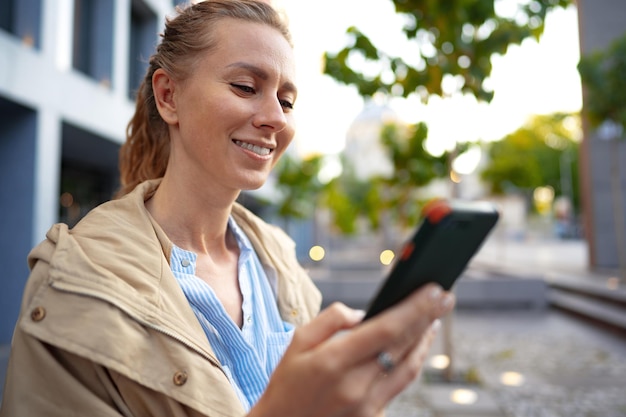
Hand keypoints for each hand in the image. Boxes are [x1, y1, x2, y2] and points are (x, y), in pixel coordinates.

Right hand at [249, 284, 454, 416]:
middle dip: (428, 318)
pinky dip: (411, 362)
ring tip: (434, 319)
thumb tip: (363, 314)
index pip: (387, 329)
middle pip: (404, 346)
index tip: (434, 291)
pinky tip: (414, 347)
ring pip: (409, 368)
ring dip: (425, 341)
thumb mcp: (297, 342)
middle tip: (444, 297)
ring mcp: (367, 406)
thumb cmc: (288, 384)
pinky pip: (399, 385)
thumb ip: (330, 320)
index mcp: (334, 361)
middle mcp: (355, 386)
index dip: (415, 308)